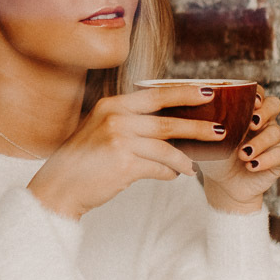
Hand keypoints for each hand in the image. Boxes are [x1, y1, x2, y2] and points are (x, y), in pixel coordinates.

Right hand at [26, 85, 224, 219]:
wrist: (59, 187)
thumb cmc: (83, 161)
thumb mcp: (100, 129)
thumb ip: (128, 121)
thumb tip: (168, 125)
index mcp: (111, 105)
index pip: (155, 95)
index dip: (184, 93)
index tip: (208, 91)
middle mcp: (115, 118)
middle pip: (167, 121)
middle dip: (198, 127)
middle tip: (220, 130)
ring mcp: (118, 140)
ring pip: (166, 148)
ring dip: (184, 159)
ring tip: (194, 167)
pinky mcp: (123, 164)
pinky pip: (158, 168)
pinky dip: (169, 174)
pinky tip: (173, 177)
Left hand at [199, 93, 279, 214]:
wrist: (223, 184)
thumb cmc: (213, 156)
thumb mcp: (204, 140)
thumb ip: (202, 125)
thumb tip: (187, 111)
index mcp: (247, 112)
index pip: (258, 94)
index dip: (257, 94)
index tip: (252, 101)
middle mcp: (263, 122)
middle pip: (274, 105)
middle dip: (264, 112)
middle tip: (251, 124)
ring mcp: (273, 140)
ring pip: (277, 132)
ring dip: (260, 142)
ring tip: (243, 154)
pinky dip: (266, 159)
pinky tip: (251, 165)